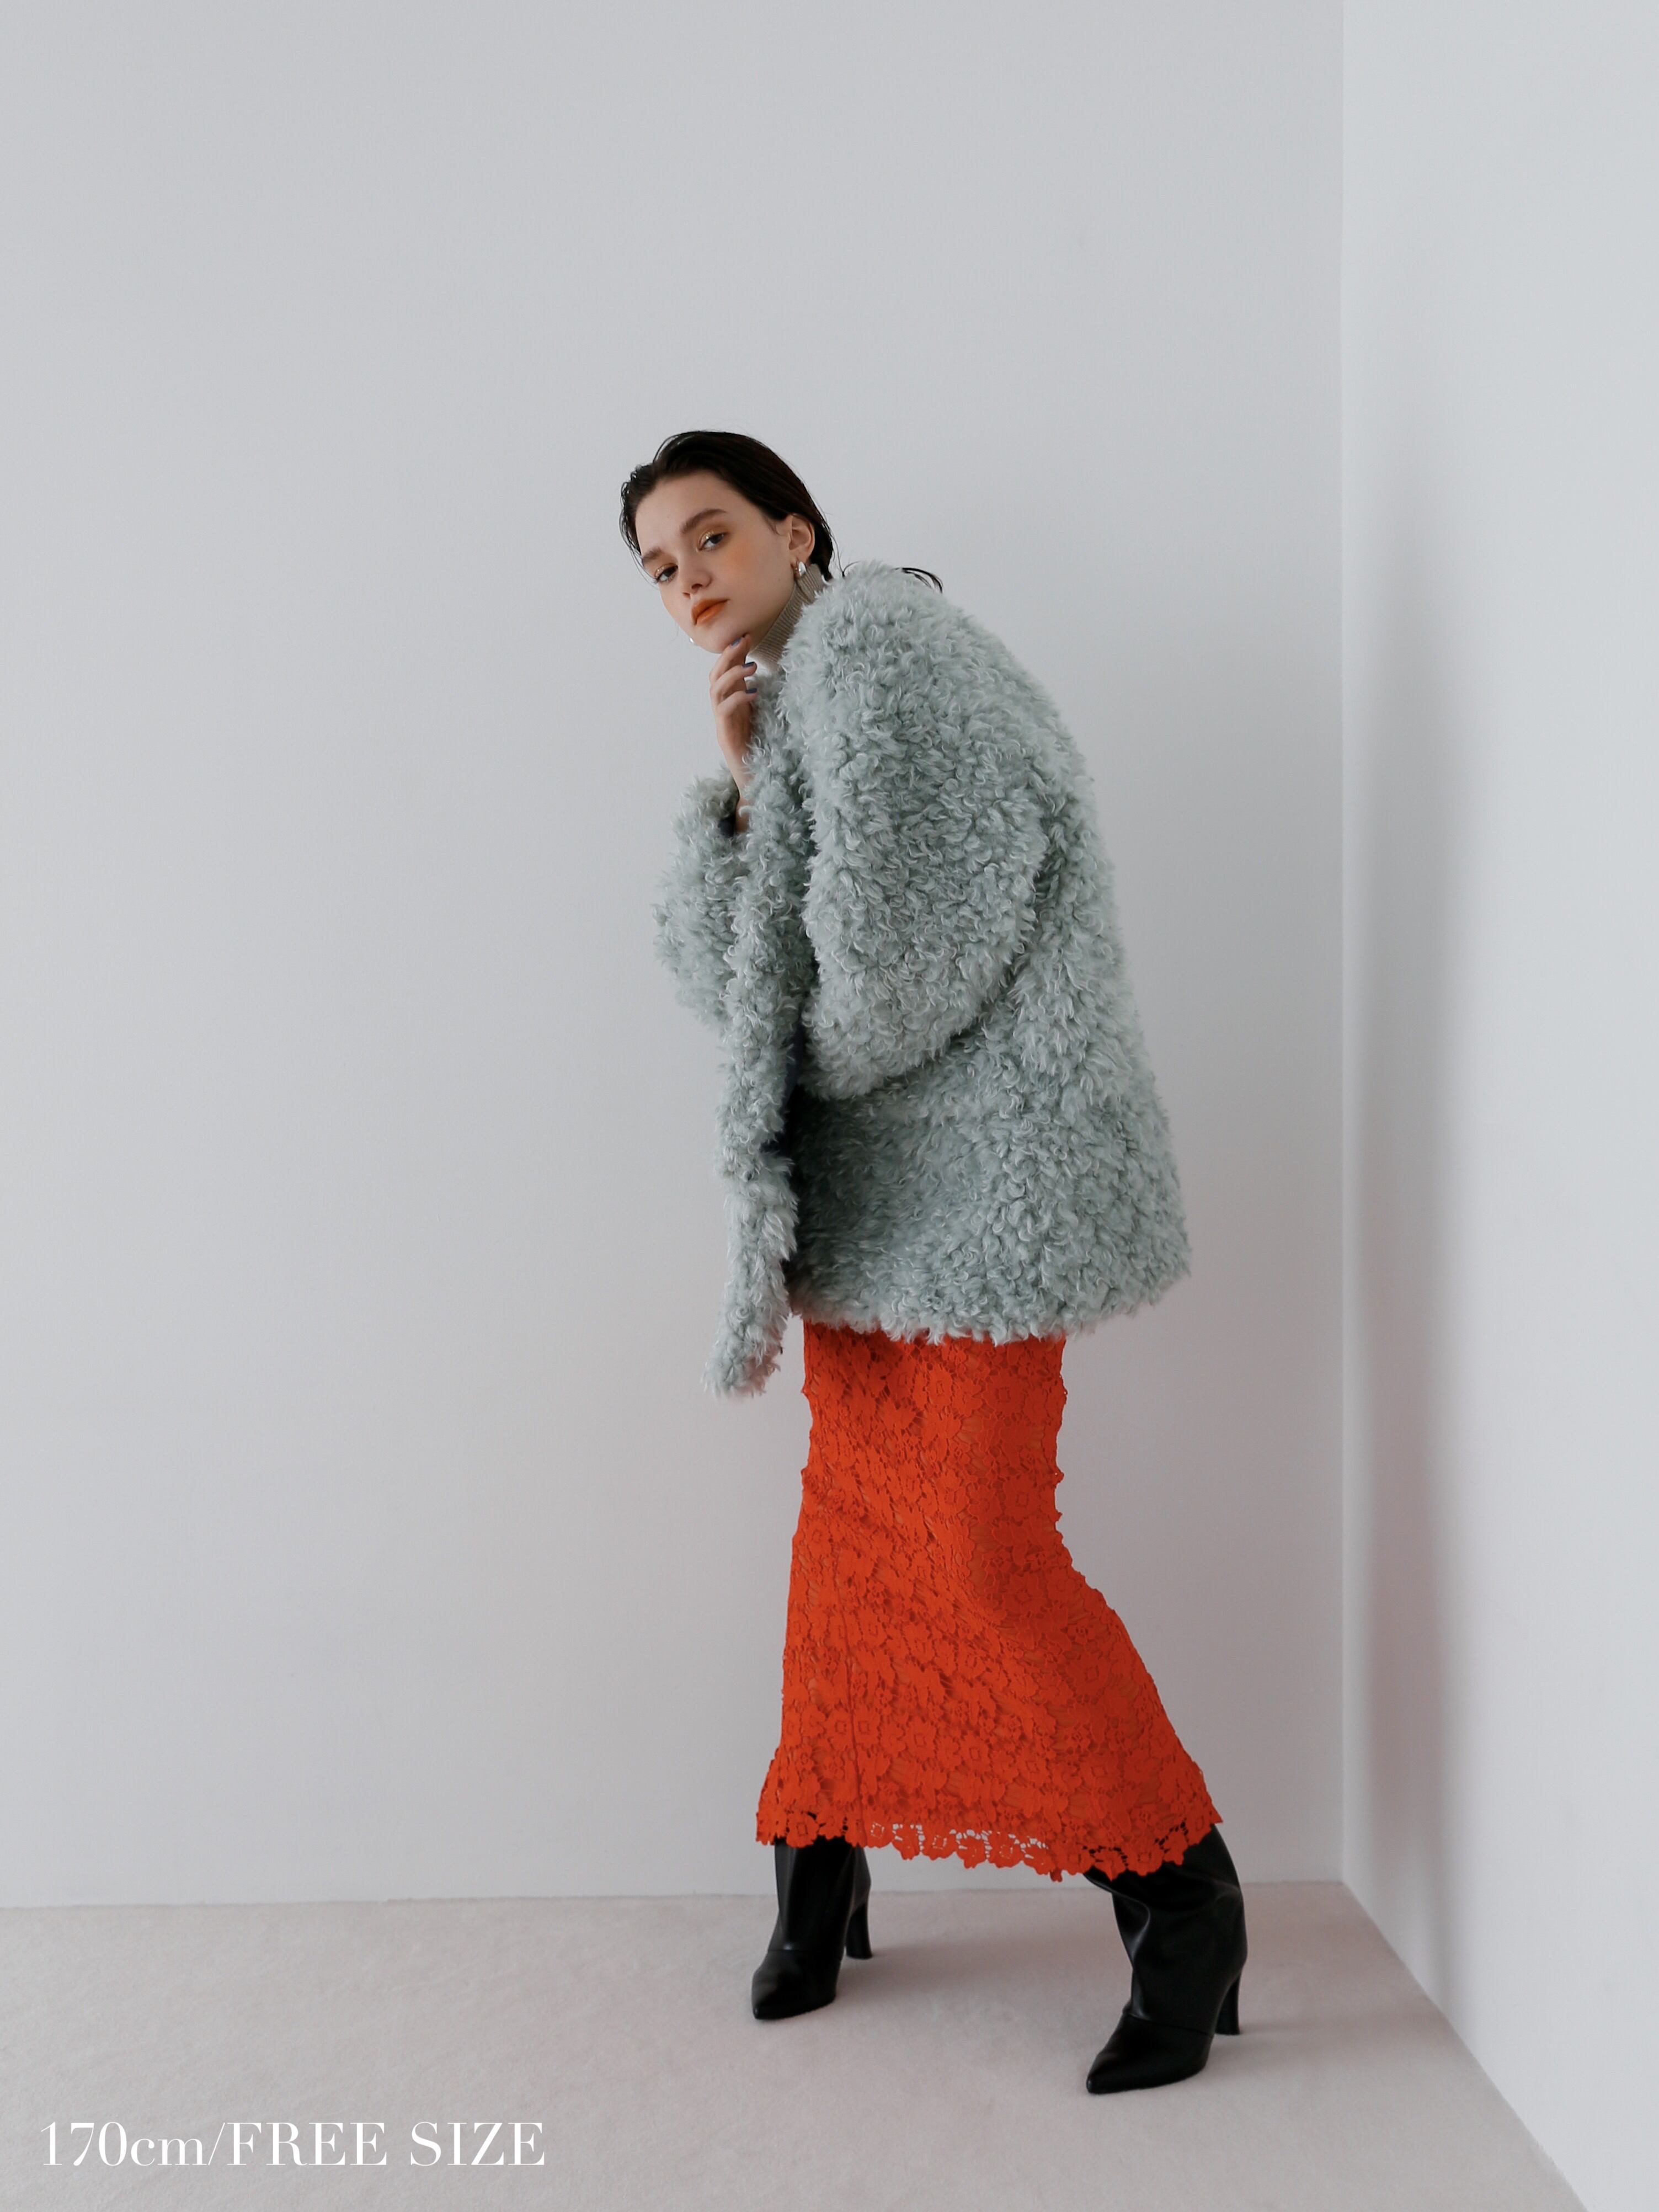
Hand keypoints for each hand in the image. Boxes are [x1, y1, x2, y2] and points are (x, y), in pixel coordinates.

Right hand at [709, 634, 756, 793]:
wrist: (752, 778)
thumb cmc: (757, 747)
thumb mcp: (758, 714)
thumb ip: (755, 694)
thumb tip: (761, 671)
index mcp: (729, 702)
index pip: (724, 671)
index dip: (732, 652)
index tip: (746, 635)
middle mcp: (721, 709)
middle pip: (715, 675)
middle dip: (728, 656)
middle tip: (744, 642)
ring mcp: (721, 722)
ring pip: (716, 689)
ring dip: (734, 674)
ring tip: (753, 666)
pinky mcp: (724, 734)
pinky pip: (724, 711)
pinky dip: (737, 698)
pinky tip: (753, 692)